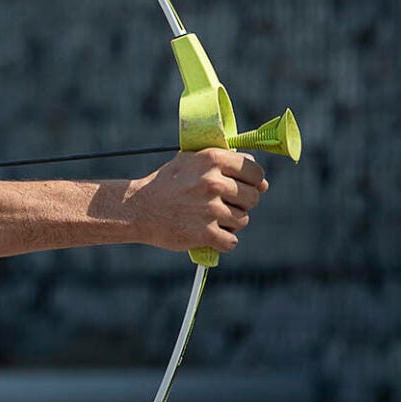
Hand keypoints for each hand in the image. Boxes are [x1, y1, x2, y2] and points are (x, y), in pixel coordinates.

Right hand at [124, 149, 266, 254]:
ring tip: (210, 219)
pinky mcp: (205, 233)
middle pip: (252, 198)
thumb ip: (226, 163)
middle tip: (219, 205)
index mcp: (212, 159)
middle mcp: (213, 182)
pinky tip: (208, 235)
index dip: (252, 182)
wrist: (137, 208)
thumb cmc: (168, 183)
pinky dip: (222, 242)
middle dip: (240, 204)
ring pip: (243, 220)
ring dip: (230, 223)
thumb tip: (263, 184)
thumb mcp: (191, 161)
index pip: (256, 173)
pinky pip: (231, 241)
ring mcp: (210, 209)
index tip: (240, 187)